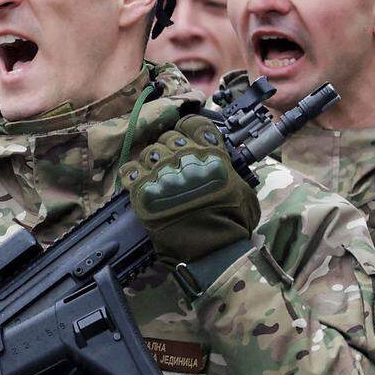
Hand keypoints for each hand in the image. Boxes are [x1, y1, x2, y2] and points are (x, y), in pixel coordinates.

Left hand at [121, 115, 259, 268]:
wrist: (211, 250)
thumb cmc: (233, 223)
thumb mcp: (244, 191)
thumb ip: (231, 172)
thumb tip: (226, 166)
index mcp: (212, 154)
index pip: (195, 124)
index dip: (191, 129)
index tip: (189, 137)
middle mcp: (185, 157)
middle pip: (169, 136)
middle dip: (171, 146)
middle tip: (174, 162)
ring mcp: (162, 173)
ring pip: (149, 151)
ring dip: (152, 161)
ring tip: (158, 176)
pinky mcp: (143, 191)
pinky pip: (130, 170)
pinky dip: (133, 173)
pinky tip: (139, 181)